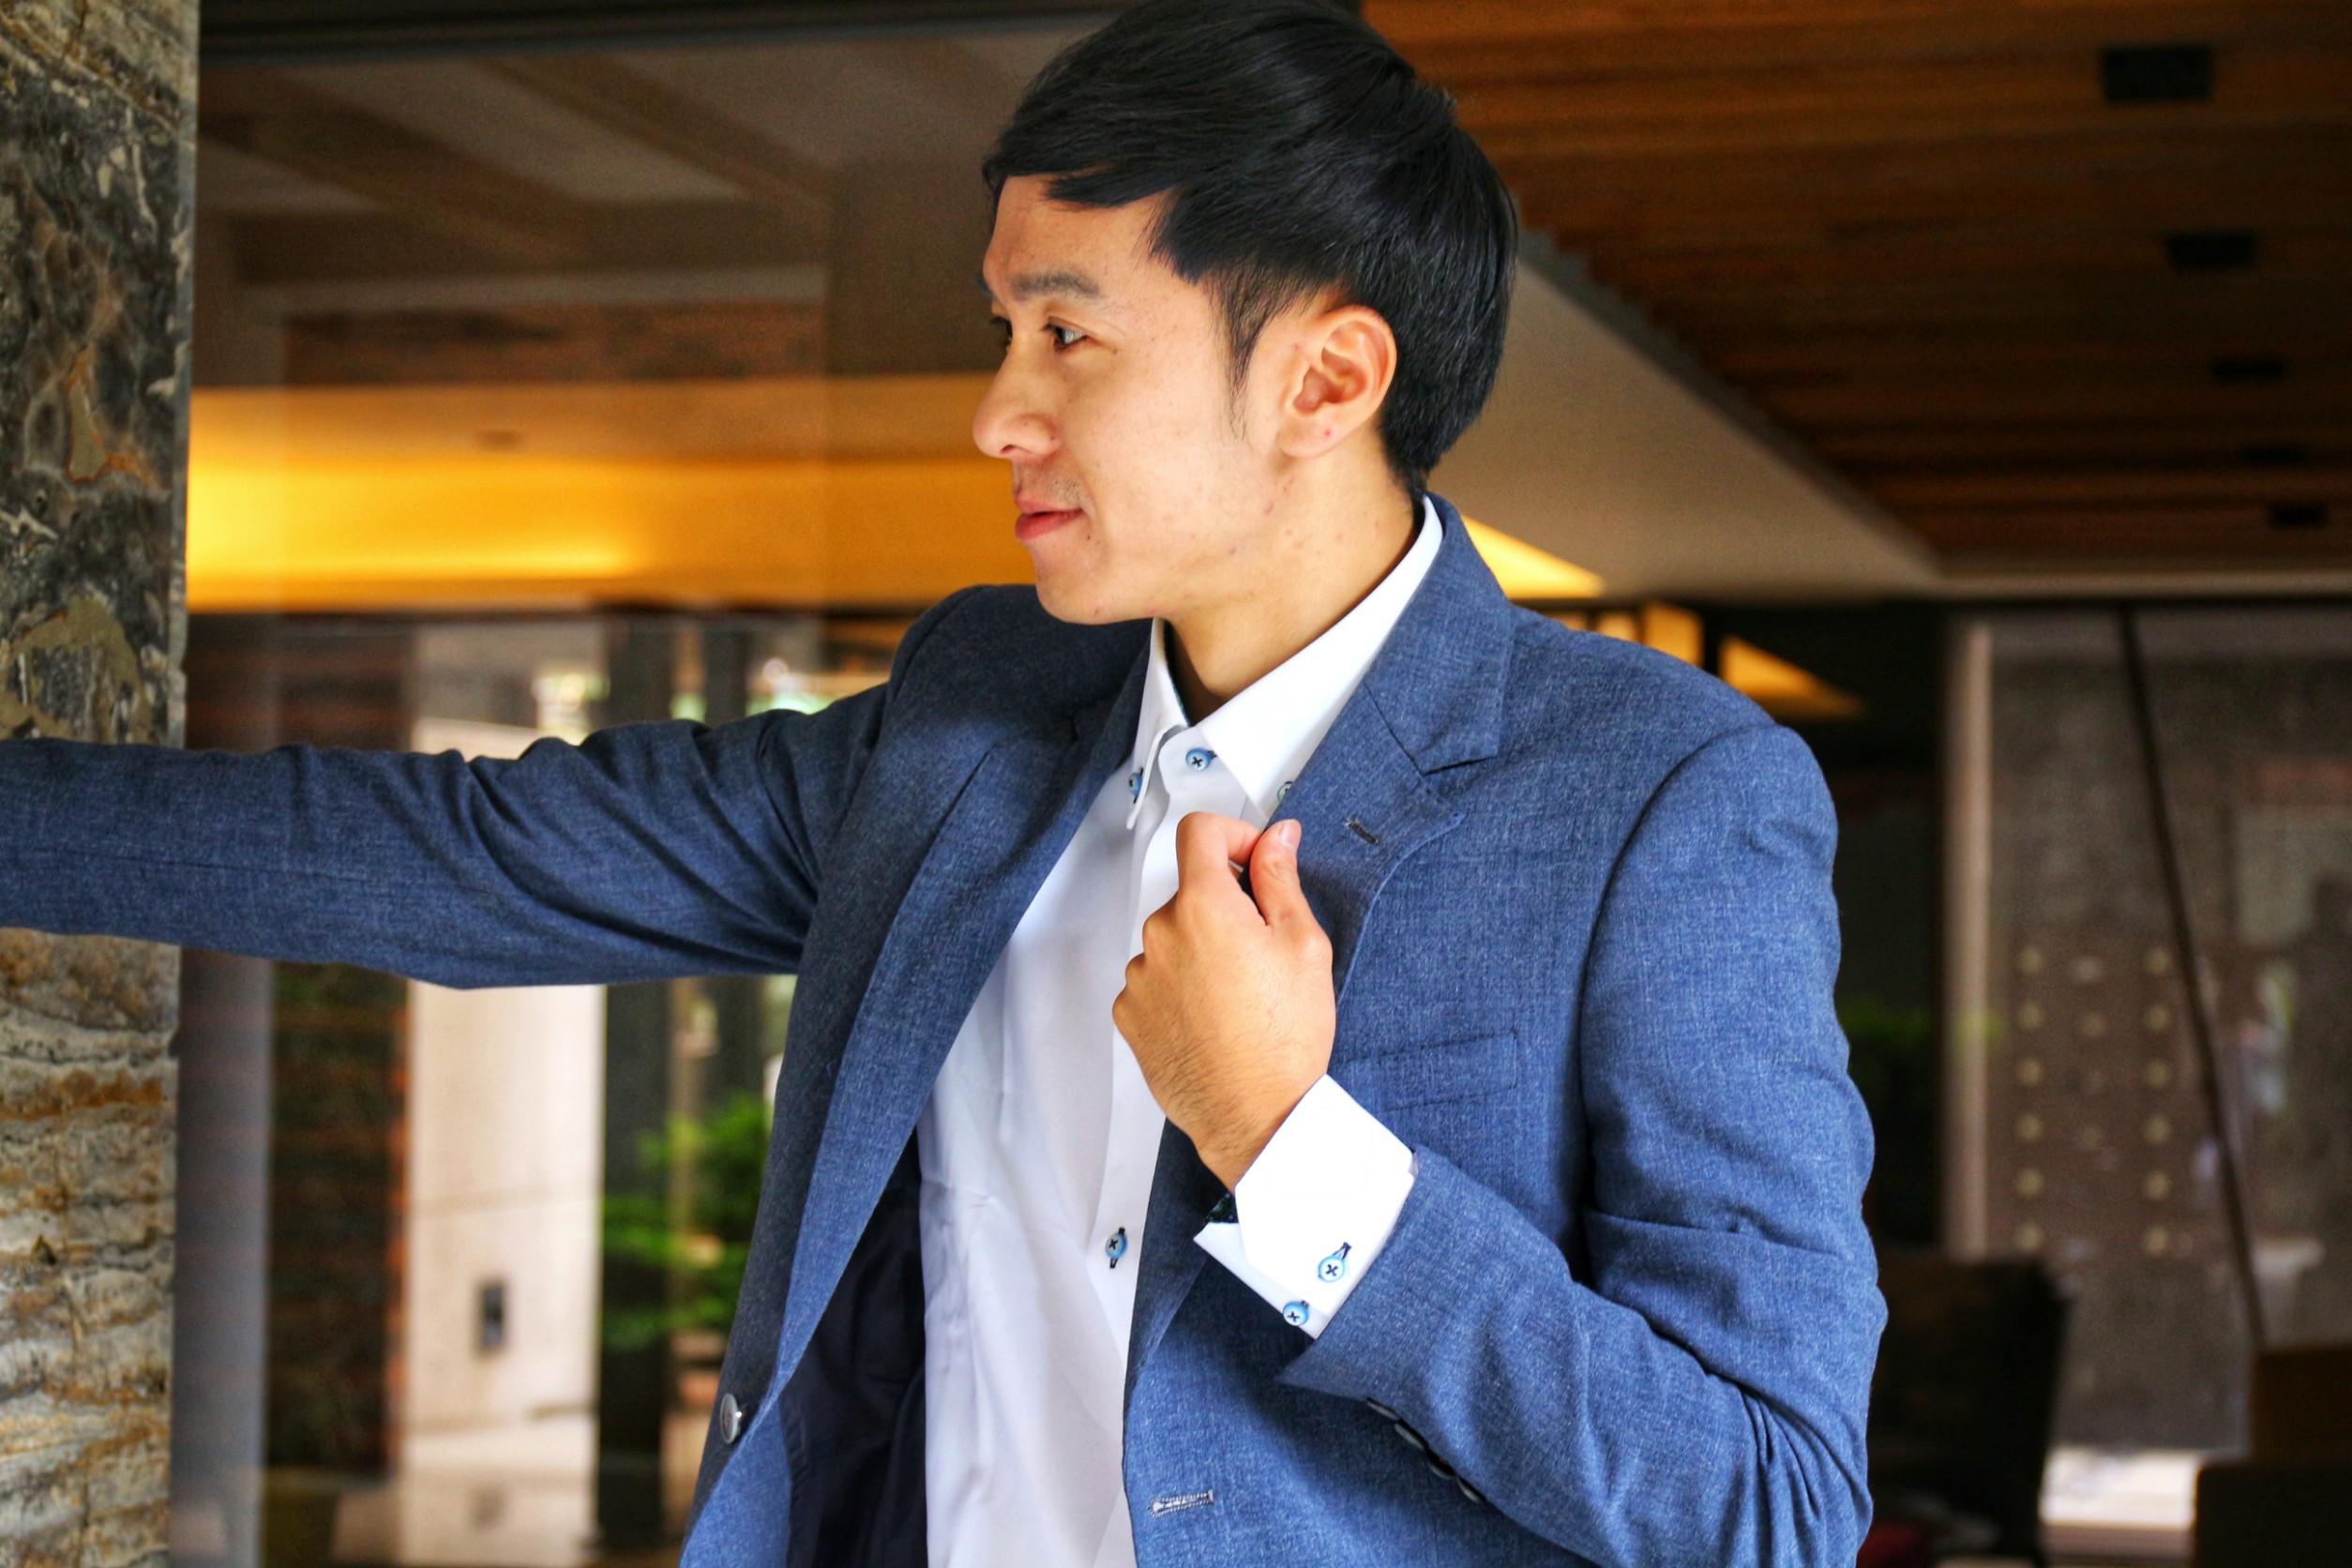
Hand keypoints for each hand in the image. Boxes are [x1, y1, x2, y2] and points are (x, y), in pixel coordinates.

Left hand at [1113, 812, 1335, 1188]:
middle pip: (1190, 894)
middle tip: (1262, 953)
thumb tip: (1276, 837)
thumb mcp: (1302, 945)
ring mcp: (1139, 976)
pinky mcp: (1130, 1013)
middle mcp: (1160, 934)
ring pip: (1173, 939)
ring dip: (1200, 950)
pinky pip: (1155, 979)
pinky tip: (1212, 1019)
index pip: (1200, 832)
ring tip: (1238, 997)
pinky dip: (1180, 987)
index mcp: (1205, 907)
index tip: (1253, 861)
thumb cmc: (1284, 1038)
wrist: (1256, 1116)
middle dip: (1225, 909)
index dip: (1232, 836)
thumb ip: (1280, 879)